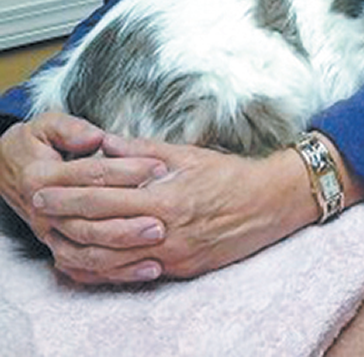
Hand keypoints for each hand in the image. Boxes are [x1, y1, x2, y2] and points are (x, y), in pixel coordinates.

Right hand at [0, 113, 167, 262]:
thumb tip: (98, 137)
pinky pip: (87, 268)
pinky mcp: (58, 248)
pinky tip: (147, 268)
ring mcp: (50, 234)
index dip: (128, 169)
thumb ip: (71, 129)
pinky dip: (116, 272)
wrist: (5, 169)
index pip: (93, 174)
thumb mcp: (46, 124)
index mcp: (44, 177)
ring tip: (159, 240)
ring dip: (125, 249)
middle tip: (166, 214)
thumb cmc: (35, 142)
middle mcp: (45, 212)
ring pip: (89, 250)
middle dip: (131, 216)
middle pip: (93, 218)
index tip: (159, 167)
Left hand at [32, 134, 319, 285]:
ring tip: (55, 234)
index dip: (71, 192)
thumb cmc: (230, 174)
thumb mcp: (187, 154)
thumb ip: (144, 152)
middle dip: (65, 217)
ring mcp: (171, 255)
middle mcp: (164, 231)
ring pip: (111, 259)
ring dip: (78, 247)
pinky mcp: (179, 270)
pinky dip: (105, 270)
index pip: (105, 196)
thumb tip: (107, 144)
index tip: (45, 187)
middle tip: (39, 206)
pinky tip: (86, 262)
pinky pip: (133, 274)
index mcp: (165, 197)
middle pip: (101, 228)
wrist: (270, 204)